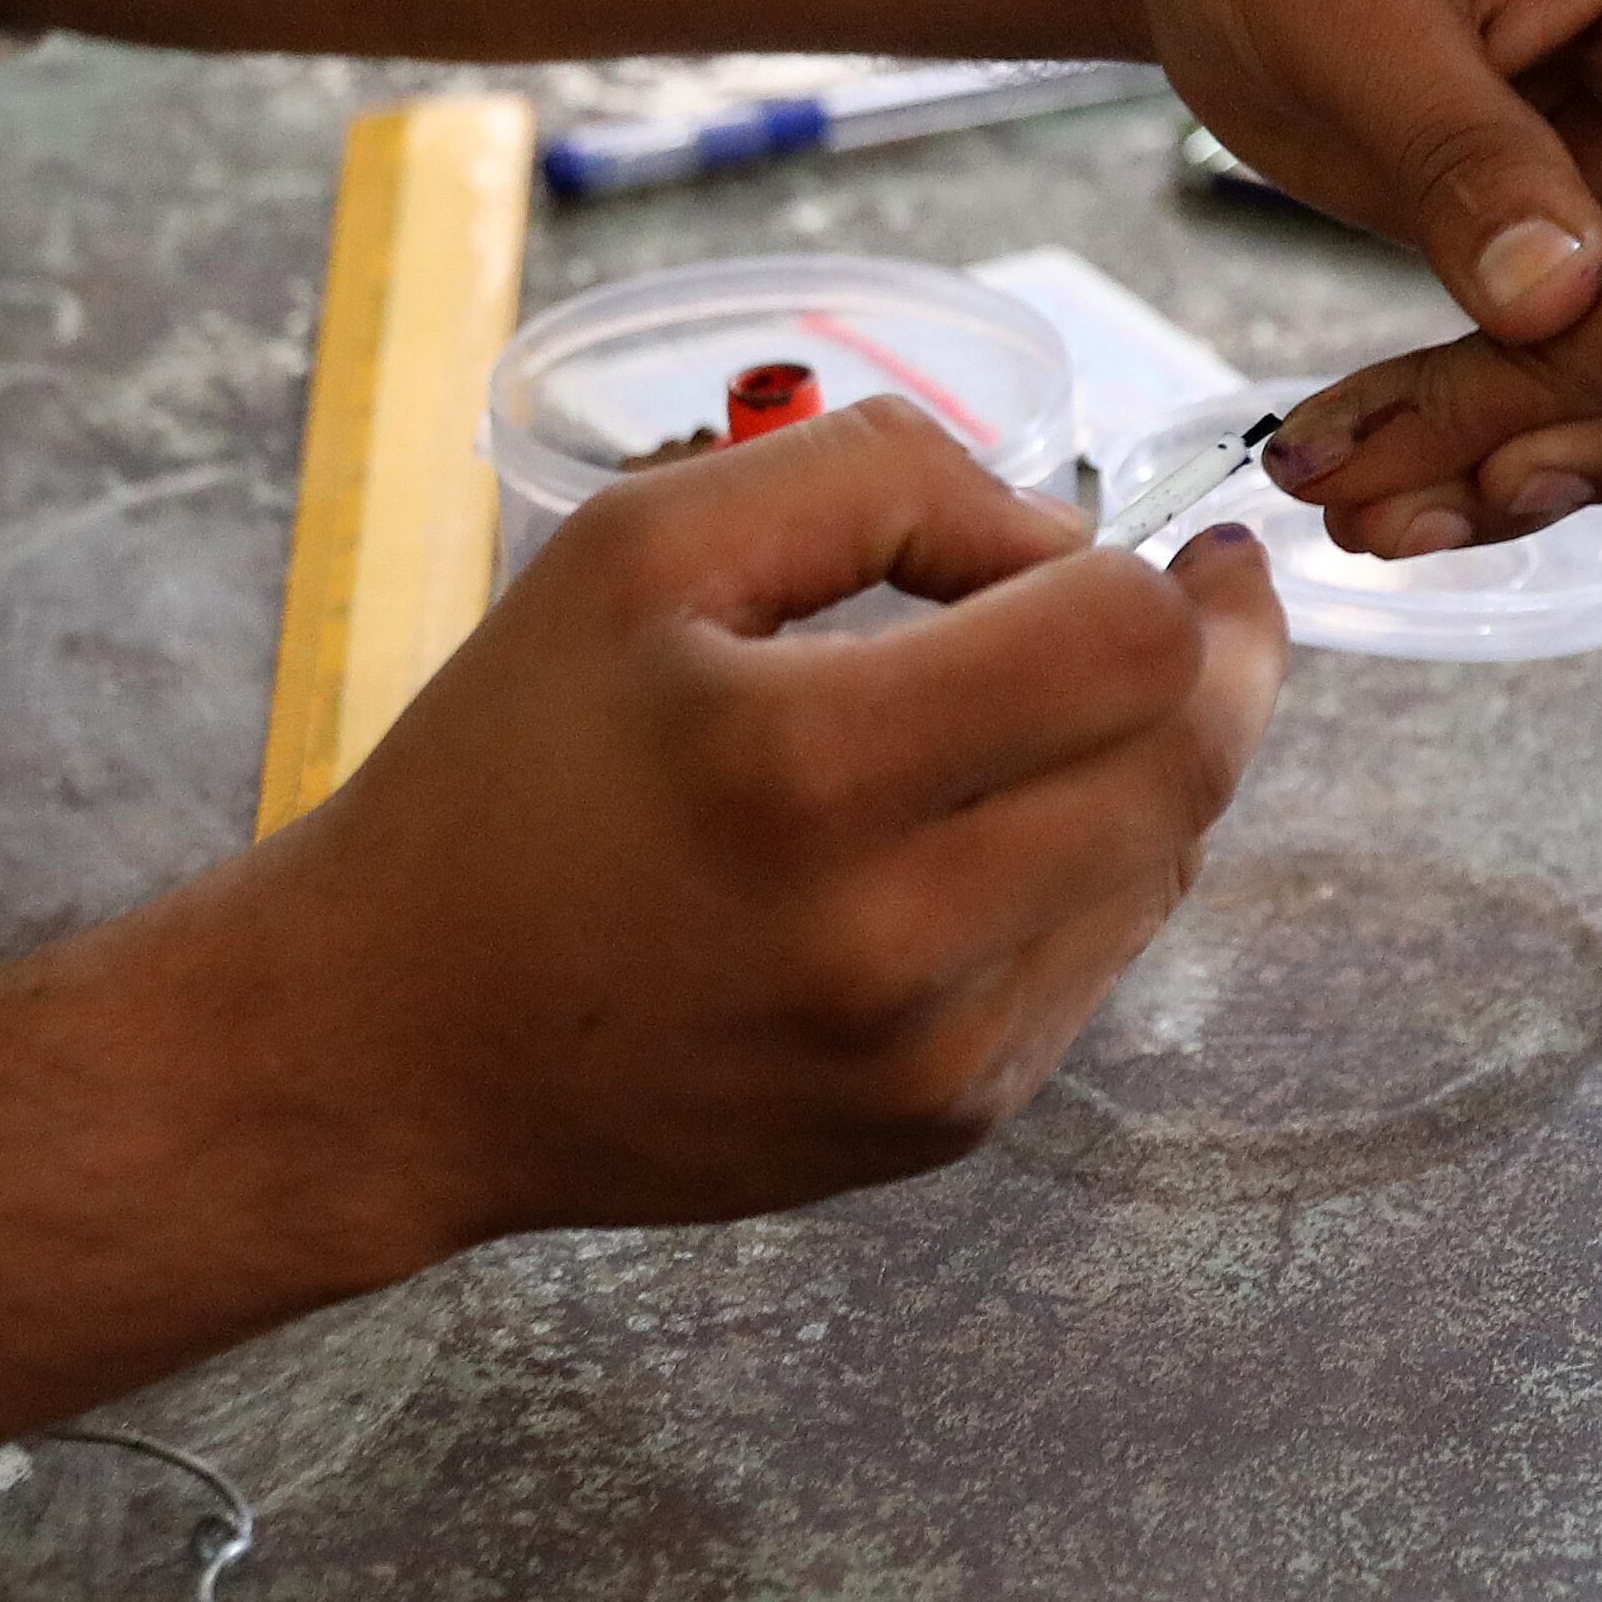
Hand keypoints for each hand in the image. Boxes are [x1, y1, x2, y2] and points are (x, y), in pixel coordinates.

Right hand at [0, 399, 1281, 1535]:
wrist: (388, 1046)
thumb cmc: (504, 774)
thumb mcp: (642, 545)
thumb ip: (878, 477)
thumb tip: (1060, 534)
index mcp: (806, 771)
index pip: (1127, 648)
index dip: (1156, 573)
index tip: (1144, 541)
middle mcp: (891, 937)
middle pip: (1187, 762)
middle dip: (1212, 658)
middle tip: (1203, 594)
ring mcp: (933, 1055)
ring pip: (1163, 864)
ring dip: (1157, 762)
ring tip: (1087, 693)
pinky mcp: (944, 1124)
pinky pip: (1097, 962)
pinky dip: (1091, 870)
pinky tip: (1009, 817)